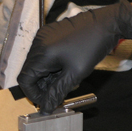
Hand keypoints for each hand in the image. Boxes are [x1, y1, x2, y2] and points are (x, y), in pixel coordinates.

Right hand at [17, 0, 131, 112]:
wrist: (107, 24)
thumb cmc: (93, 46)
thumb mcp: (76, 73)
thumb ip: (58, 91)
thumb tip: (46, 107)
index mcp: (42, 53)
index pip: (25, 79)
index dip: (33, 94)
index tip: (46, 102)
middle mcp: (39, 42)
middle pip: (30, 71)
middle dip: (42, 85)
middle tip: (58, 93)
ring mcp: (44, 36)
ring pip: (38, 63)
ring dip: (48, 76)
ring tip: (67, 80)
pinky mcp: (51, 33)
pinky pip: (45, 53)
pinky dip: (52, 64)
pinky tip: (67, 68)